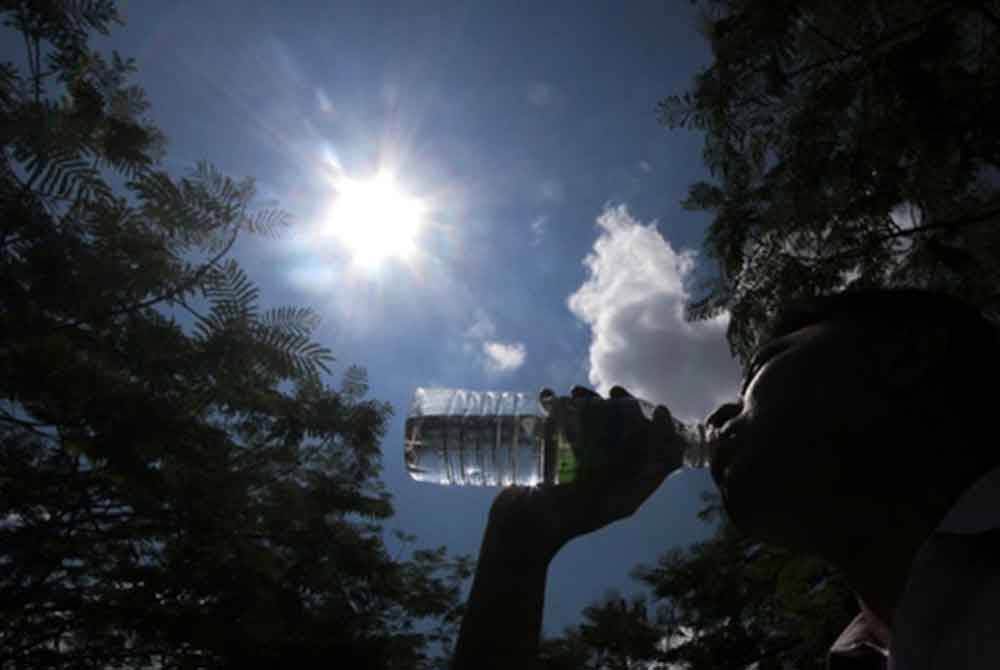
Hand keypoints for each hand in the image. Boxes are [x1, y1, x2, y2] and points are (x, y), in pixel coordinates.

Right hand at [485, 385, 682, 563]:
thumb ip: (619, 470)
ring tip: (574, 392)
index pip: (663, 459)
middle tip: (611, 392)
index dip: (666, 433)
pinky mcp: (560, 464)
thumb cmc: (555, 520)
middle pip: (633, 436)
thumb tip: (650, 445)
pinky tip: (548, 399)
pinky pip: (569, 432)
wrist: (517, 534)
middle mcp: (612, 478)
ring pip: (601, 428)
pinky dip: (562, 412)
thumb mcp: (593, 496)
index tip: (656, 409)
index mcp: (629, 491)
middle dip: (625, 408)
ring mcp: (585, 470)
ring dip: (592, 404)